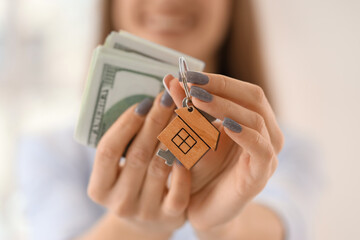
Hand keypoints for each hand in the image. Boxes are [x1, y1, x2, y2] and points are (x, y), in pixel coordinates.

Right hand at [87, 92, 190, 238]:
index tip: (143, 102)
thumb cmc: (132, 184)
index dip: (125, 124)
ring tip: (181, 114)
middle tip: (167, 98)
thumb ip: (125, 144)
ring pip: (159, 168)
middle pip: (137, 155)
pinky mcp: (170, 218)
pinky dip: (183, 167)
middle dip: (154, 122)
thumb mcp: (119, 170)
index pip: (107, 150)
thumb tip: (146, 103)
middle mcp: (119, 203)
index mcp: (99, 189)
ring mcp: (145, 212)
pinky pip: (178, 191)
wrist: (146, 223)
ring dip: (172, 137)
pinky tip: (189, 146)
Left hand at [164, 72, 283, 231]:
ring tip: (196, 99)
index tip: (188, 74)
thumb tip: (170, 80)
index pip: (242, 90)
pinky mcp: (261, 174)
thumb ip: (186, 110)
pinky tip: (223, 125)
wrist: (204, 209)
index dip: (217, 80)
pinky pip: (260, 149)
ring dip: (225, 106)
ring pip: (256, 119)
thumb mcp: (192, 136)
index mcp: (252, 122)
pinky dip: (243, 133)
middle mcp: (265, 134)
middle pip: (254, 98)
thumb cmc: (199, 171)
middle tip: (191, 83)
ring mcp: (267, 154)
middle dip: (221, 87)